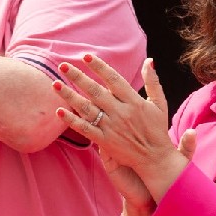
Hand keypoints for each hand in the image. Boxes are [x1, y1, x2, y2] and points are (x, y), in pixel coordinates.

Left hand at [54, 55, 187, 199]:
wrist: (155, 159)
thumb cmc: (157, 129)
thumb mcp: (160, 103)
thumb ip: (152, 82)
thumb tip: (148, 60)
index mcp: (134, 101)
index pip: (113, 79)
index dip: (99, 67)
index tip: (86, 56)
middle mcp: (121, 113)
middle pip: (95, 91)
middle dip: (78, 77)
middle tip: (63, 65)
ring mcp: (111, 127)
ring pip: (86, 108)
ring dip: (69, 95)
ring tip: (55, 84)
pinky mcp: (105, 142)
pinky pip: (85, 129)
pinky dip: (72, 120)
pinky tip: (59, 111)